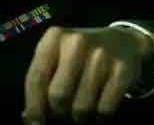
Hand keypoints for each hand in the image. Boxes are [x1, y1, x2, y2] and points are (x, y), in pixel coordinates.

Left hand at [23, 26, 153, 123]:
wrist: (123, 41)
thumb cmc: (81, 52)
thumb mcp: (58, 54)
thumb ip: (43, 79)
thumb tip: (30, 117)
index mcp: (54, 37)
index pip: (36, 77)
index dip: (33, 105)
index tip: (35, 123)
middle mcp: (76, 42)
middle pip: (58, 95)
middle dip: (59, 113)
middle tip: (62, 114)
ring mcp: (101, 56)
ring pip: (82, 107)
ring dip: (79, 118)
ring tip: (80, 112)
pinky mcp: (122, 71)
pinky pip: (105, 110)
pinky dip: (99, 118)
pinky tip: (98, 112)